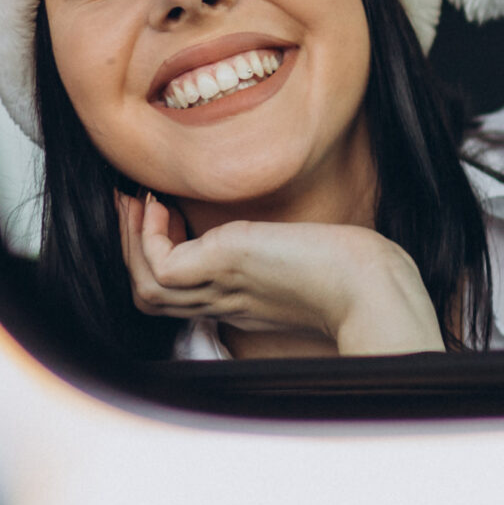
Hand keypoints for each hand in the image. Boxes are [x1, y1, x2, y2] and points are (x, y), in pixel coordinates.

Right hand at [116, 193, 446, 356]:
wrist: (371, 285)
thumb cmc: (355, 269)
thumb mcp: (304, 255)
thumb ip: (279, 251)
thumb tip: (270, 230)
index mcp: (245, 302)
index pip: (182, 295)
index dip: (160, 259)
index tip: (160, 218)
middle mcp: (227, 302)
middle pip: (152, 295)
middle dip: (133, 249)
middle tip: (132, 206)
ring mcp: (222, 289)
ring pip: (146, 286)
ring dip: (132, 241)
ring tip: (139, 202)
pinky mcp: (223, 269)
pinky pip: (160, 267)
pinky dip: (148, 238)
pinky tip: (162, 207)